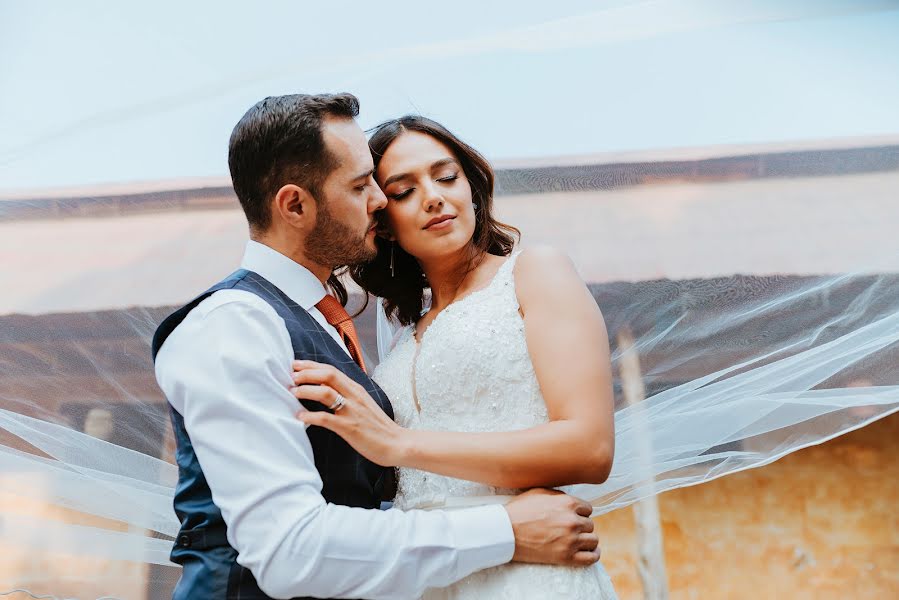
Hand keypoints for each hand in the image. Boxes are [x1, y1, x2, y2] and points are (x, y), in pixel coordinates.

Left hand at [291, 360, 405, 465]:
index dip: (312, 366)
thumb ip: (348, 395)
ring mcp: (352, 411)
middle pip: (328, 375)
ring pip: (325, 392)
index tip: (296, 365)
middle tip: (291, 375)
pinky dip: (310, 417)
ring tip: (292, 392)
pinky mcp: (350, 427)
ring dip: (306, 390)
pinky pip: (326, 419)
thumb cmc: (378, 427)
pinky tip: (300, 418)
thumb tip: (328, 391)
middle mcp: (354, 396)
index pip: (331, 370)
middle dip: (306, 373)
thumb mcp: (363, 404)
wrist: (397, 443)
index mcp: (356, 389)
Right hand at [504, 489, 599, 566]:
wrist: (506, 532)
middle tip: (569, 529)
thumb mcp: (539, 492)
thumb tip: (571, 500)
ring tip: (579, 541)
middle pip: (590, 524)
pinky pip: (591, 557)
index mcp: (568, 503)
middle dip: (581, 526)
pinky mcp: (566, 557)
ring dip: (587, 540)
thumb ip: (559, 495)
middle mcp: (572, 521)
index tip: (573, 517)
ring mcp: (571, 540)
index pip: (588, 509)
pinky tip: (587, 552)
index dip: (580, 513)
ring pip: (593, 540)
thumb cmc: (519, 511)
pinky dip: (592, 555)